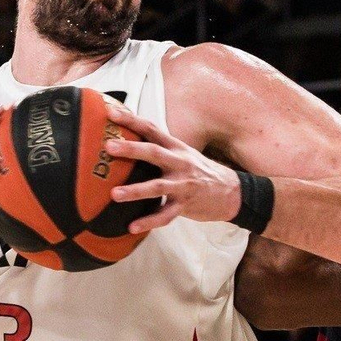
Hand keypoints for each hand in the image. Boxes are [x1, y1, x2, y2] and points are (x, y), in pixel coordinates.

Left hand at [104, 105, 240, 233]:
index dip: (132, 120)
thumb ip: (160, 148)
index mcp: (176, 147)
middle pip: (154, 153)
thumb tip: (128, 139)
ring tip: (115, 194)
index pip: (152, 129)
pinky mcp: (186, 205)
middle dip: (131, 149)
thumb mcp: (183, 153)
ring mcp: (183, 185)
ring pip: (158, 187)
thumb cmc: (199, 171)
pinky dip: (148, 222)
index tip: (111, 112)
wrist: (231, 192)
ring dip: (136, 190)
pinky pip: (165, 215)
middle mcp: (180, 163)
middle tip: (109, 146)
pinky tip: (132, 227)